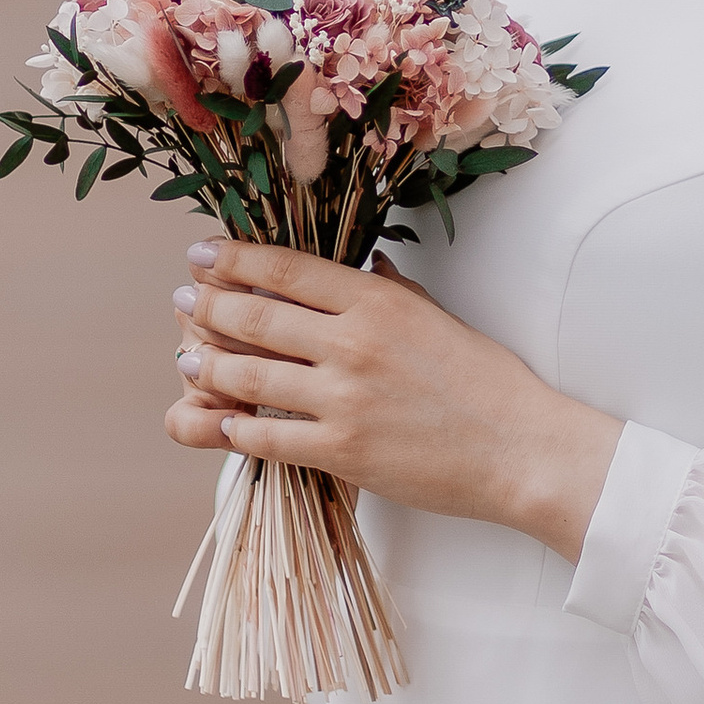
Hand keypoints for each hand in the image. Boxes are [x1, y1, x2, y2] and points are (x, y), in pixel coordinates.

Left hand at [166, 239, 618, 564]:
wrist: (519, 449)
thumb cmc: (487, 383)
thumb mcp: (439, 317)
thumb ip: (394, 290)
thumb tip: (367, 264)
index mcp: (377, 302)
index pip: (285, 270)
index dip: (233, 259)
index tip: (202, 253)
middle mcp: (353, 343)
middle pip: (254, 316)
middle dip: (208, 307)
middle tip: (184, 302)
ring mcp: (343, 399)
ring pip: (248, 376)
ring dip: (207, 367)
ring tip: (188, 360)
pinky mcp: (342, 451)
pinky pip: (267, 437)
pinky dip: (235, 429)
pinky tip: (222, 422)